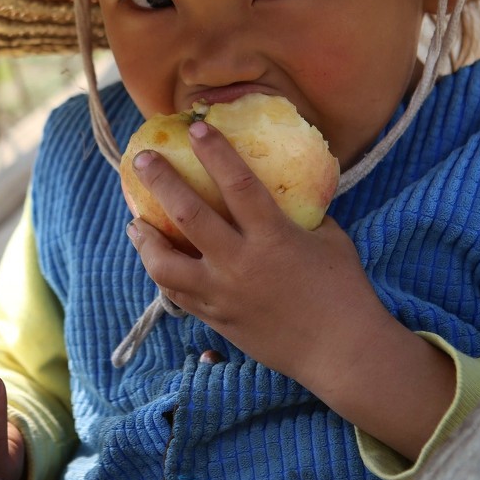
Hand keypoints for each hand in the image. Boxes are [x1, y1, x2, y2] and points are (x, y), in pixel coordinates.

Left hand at [127, 120, 456, 458]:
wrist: (341, 352)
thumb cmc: (344, 289)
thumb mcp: (330, 238)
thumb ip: (300, 212)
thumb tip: (283, 185)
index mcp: (273, 237)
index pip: (238, 183)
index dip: (215, 152)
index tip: (196, 127)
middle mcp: (240, 263)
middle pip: (188, 215)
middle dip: (161, 182)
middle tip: (143, 161)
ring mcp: (223, 295)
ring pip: (165, 265)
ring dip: (145, 239)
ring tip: (135, 223)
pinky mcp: (216, 319)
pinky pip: (177, 294)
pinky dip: (163, 274)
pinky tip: (158, 260)